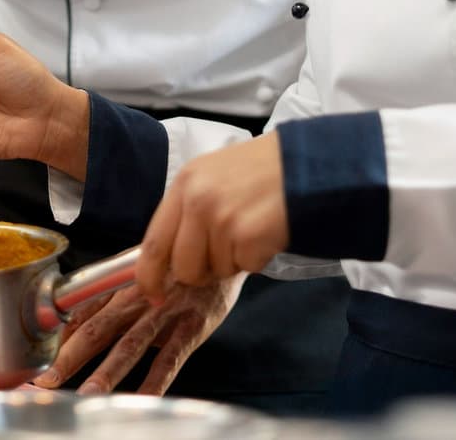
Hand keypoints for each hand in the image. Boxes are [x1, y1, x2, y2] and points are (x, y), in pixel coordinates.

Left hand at [36, 274, 245, 394]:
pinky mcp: (193, 325)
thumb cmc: (173, 265)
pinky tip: (143, 399)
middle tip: (47, 380)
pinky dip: (157, 381)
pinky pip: (172, 357)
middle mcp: (138, 295)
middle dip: (70, 356)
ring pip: (131, 343)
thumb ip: (105, 301)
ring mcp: (165, 310)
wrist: (220, 247)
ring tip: (88, 394)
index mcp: (119, 282)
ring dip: (108, 371)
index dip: (57, 336)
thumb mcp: (136, 273)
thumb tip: (68, 330)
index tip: (36, 358)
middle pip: (98, 328)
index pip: (80, 310)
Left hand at [137, 134, 288, 300]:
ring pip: (215, 271)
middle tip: (226, 252)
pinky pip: (244, 268)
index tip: (154, 294)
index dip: (149, 275)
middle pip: (182, 267)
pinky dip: (257, 258)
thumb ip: (189, 210)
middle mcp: (197, 201)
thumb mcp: (213, 176)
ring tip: (252, 229)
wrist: (307, 161)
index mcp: (184, 184)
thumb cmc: (262, 170)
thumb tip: (172, 258)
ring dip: (234, 260)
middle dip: (202, 271)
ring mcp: (221, 219)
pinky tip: (267, 232)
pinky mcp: (247, 236)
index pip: (153, 242)